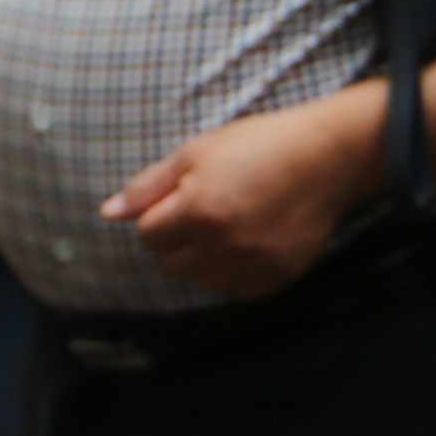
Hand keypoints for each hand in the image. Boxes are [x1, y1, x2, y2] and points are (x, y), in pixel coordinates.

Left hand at [100, 87, 377, 298]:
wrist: (327, 157)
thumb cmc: (258, 145)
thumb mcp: (195, 152)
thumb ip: (148, 186)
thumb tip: (109, 213)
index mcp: (200, 210)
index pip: (149, 236)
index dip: (157, 216)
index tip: (177, 200)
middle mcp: (225, 244)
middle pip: (170, 264)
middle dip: (174, 240)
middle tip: (200, 212)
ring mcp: (254, 264)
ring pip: (200, 281)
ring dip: (201, 259)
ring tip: (223, 226)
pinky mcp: (277, 277)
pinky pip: (235, 289)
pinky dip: (231, 272)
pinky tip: (245, 243)